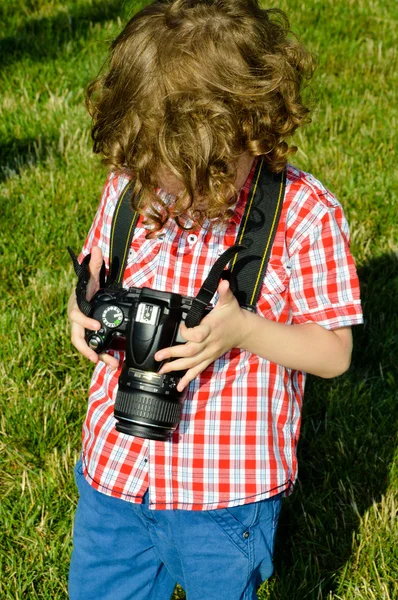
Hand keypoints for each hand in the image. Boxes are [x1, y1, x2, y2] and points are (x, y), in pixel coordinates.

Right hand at [68, 246, 118, 369]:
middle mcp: (77, 321)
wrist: (86, 295)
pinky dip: (103, 354)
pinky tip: (114, 361)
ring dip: (98, 356)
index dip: (85, 321)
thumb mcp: (92, 275)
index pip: (76, 316)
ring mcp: (83, 330)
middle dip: (87, 349)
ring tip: (111, 364)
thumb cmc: (87, 286)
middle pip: (78, 338)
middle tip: (97, 358)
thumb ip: (95, 264)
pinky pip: (94, 347)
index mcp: (76, 307)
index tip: (97, 325)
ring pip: (87, 346)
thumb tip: (96, 249)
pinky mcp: (90, 336)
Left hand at [154, 280, 250, 390]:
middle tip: (158, 357)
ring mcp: (209, 353)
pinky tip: (179, 387)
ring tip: (161, 370)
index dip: (186, 332)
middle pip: (189, 352)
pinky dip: (187, 379)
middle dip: (172, 355)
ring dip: (175, 368)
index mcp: (210, 329)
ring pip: (191, 364)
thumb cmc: (233, 315)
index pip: (196, 335)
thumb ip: (224, 292)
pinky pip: (197, 370)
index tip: (181, 326)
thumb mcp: (229, 301)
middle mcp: (209, 343)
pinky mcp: (209, 358)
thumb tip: (223, 282)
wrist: (244, 331)